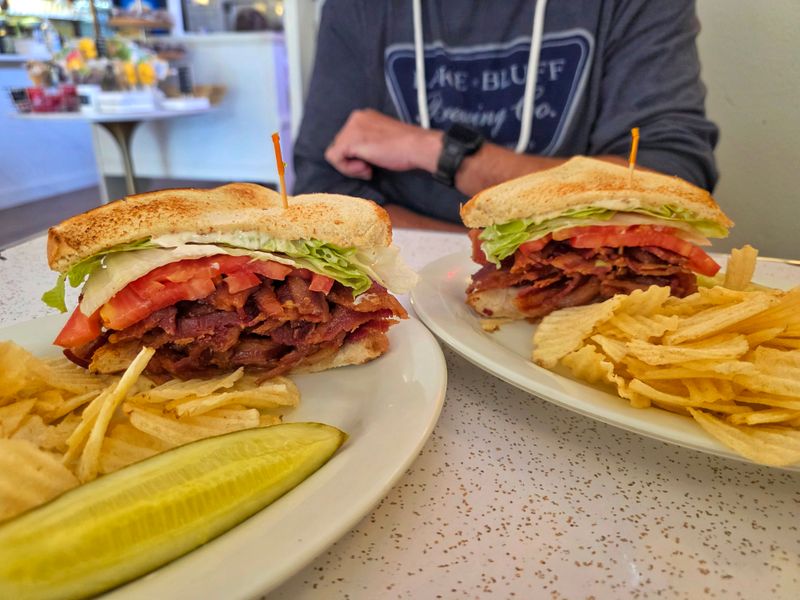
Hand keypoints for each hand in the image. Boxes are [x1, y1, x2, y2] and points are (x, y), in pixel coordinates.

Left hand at [325, 109, 441, 179]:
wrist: (416, 146)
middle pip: (339, 145)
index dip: (356, 154)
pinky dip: (348, 169)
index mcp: (363, 116)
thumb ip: (367, 142)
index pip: (347, 138)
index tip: (371, 161)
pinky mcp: (350, 140)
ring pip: (335, 152)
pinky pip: (334, 158)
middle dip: (352, 160)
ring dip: (350, 166)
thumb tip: (355, 155)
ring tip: (368, 168)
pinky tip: (365, 168)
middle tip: (370, 167)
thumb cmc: (405, 147)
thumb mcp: (381, 139)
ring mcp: (351, 128)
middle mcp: (355, 118)